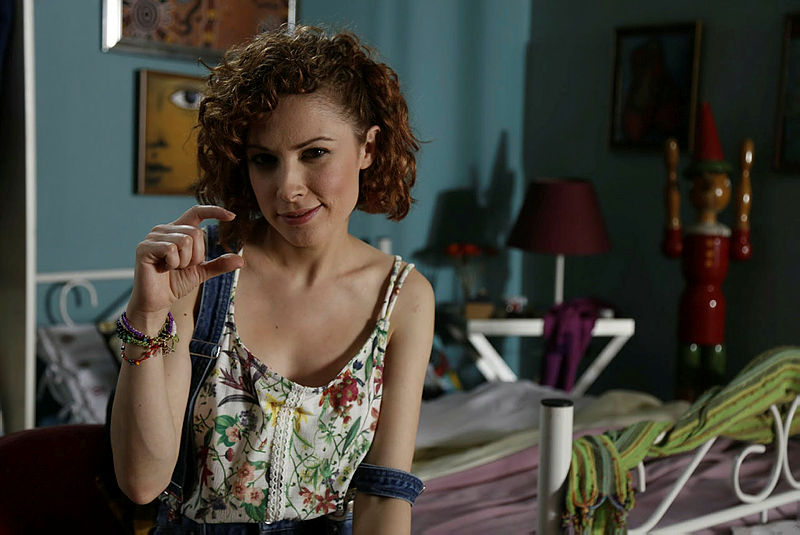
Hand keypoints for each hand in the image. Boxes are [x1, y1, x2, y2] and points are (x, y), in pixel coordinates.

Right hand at [127, 205, 243, 332]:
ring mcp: (153, 237)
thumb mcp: (202, 272)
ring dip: (185, 261)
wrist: (157, 301)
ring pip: (185, 240)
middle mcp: (164, 229)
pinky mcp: (144, 248)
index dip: (214, 211)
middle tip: (184, 267)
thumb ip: (219, 264)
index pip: (196, 212)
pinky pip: (171, 249)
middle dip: (196, 255)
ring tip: (173, 268)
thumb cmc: (175, 284)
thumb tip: (240, 260)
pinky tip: (165, 269)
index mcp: (178, 231)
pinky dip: (173, 263)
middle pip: (195, 232)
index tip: (232, 216)